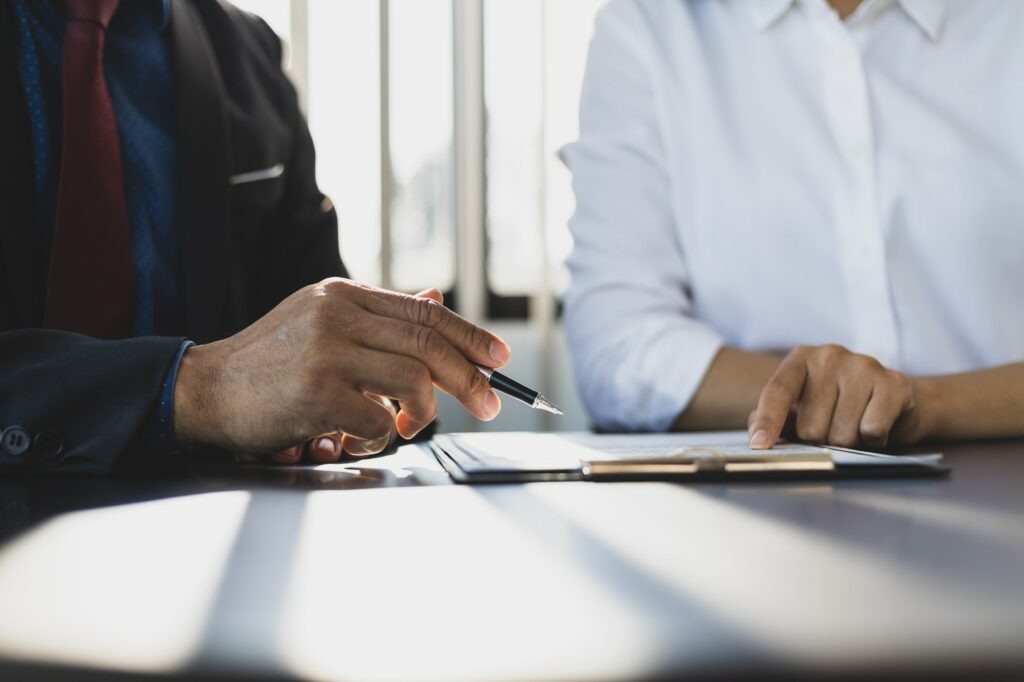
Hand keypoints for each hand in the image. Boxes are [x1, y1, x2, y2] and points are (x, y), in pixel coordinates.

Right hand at [173, 278, 508, 455]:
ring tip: (407, 426)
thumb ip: (380, 318)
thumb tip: (438, 300)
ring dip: (423, 413)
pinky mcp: (317, 392)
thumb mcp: (323, 325)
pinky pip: (378, 420)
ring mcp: (327, 351)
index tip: (499, 357)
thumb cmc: (270, 365)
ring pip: (414, 381)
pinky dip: (378, 436)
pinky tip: (353, 436)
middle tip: (489, 402)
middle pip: (429, 344)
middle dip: (470, 377)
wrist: (204, 390)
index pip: (424, 313)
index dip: (469, 335)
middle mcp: (337, 314)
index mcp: (343, 295)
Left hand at [747, 344, 919, 449]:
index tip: (760, 444)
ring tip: (854, 427)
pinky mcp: (894, 382)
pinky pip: (872, 430)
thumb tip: (758, 436)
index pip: (777, 391)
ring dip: (848, 443)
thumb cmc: (837, 404)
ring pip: (842, 433)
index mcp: (801, 359)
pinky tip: (874, 428)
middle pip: (811, 426)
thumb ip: (773, 417)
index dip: (768, 421)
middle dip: (820, 440)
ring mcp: (863, 365)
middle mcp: (830, 356)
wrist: (893, 399)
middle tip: (831, 429)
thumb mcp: (800, 406)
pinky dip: (873, 440)